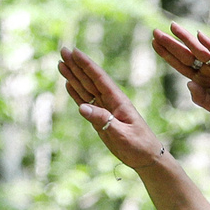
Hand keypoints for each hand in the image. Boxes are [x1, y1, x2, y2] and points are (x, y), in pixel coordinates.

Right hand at [58, 46, 168, 170]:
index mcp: (118, 101)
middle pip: (90, 80)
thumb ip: (103, 120)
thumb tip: (82, 107)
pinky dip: (76, 93)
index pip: (99, 79)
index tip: (75, 51)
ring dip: (73, 76)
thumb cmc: (139, 146)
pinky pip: (86, 103)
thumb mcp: (122, 135)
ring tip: (61, 63)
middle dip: (76, 65)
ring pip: (85, 89)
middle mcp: (111, 102)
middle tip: (63, 50)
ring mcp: (105, 110)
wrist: (147, 159)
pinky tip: (69, 83)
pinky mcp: (101, 119)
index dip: (87, 65)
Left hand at [151, 25, 209, 123]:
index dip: (167, 55)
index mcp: (201, 80)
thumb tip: (188, 83)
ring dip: (185, 38)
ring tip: (172, 26)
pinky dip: (209, 44)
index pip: (180, 65)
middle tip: (155, 31)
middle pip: (185, 54)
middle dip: (170, 44)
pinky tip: (199, 36)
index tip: (153, 43)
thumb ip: (200, 98)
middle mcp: (208, 69)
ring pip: (198, 49)